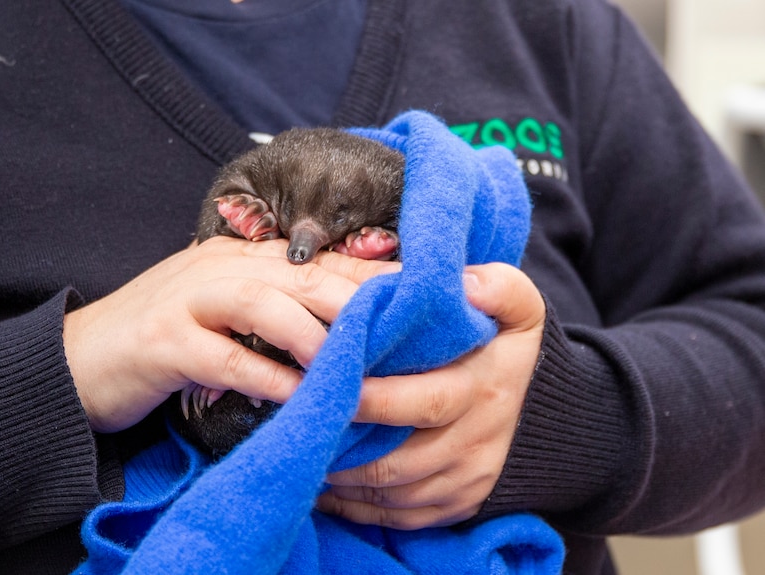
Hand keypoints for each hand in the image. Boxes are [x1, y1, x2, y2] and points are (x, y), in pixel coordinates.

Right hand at [63, 236, 398, 432]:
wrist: (78, 360)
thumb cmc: (166, 340)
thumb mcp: (225, 313)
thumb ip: (278, 310)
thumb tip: (347, 331)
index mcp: (240, 260)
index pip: (318, 262)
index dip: (373, 277)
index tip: (424, 295)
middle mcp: (219, 269)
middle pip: (302, 274)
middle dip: (361, 298)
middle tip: (412, 326)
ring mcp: (187, 301)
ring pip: (264, 303)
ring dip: (314, 335)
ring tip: (354, 363)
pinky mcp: (162, 342)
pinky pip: (223, 356)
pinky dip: (264, 375)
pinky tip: (296, 394)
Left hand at [316, 263, 544, 529]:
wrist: (551, 408)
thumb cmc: (511, 346)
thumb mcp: (520, 306)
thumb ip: (499, 286)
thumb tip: (465, 283)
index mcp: (484, 389)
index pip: (423, 401)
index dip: (371, 401)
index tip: (329, 388)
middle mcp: (477, 442)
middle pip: (399, 460)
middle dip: (344, 448)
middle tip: (300, 428)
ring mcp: (469, 479)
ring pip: (394, 493)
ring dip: (346, 480)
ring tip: (305, 453)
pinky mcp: (460, 503)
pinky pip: (402, 517)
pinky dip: (360, 507)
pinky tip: (328, 485)